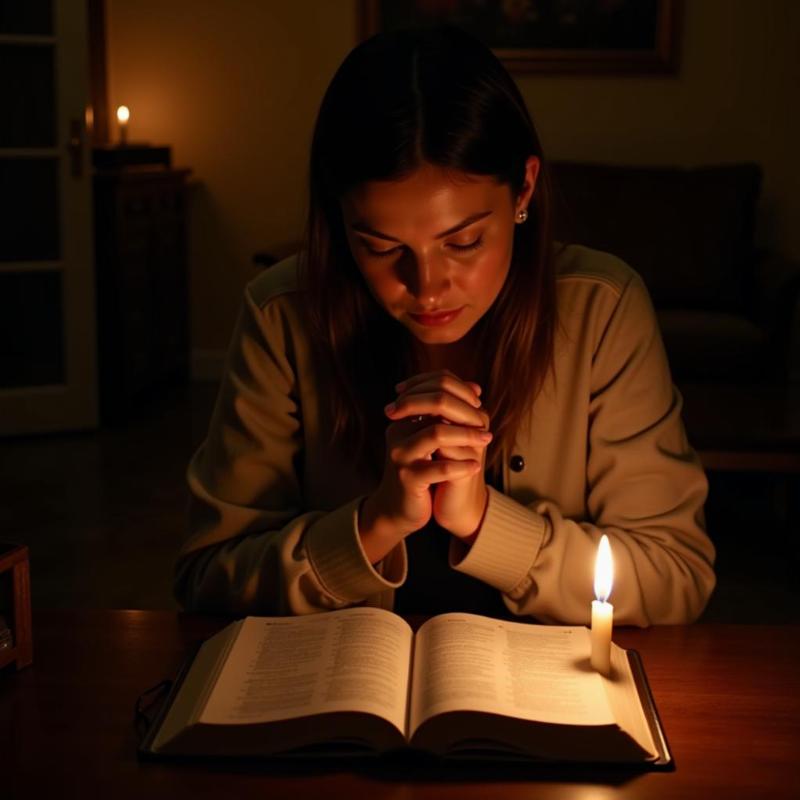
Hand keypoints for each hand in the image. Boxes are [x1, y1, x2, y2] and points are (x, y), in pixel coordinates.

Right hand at [385, 371, 490, 539]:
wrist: (399, 508)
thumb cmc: (421, 470)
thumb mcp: (435, 438)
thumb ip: (451, 413)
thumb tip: (476, 388)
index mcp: (404, 418)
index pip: (432, 387)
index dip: (460, 392)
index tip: (479, 405)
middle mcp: (398, 431)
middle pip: (435, 405)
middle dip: (465, 411)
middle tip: (485, 423)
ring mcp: (401, 455)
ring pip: (436, 433)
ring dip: (466, 435)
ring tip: (484, 441)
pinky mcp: (408, 478)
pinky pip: (439, 468)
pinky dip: (461, 466)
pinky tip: (475, 466)